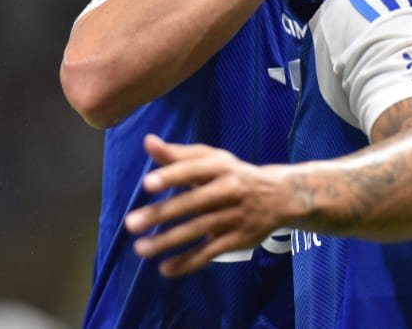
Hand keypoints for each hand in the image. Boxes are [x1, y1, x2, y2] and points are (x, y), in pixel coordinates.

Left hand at [124, 134, 296, 276]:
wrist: (280, 196)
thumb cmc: (234, 174)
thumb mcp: (211, 160)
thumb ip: (178, 154)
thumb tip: (148, 142)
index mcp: (220, 167)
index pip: (193, 170)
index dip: (171, 176)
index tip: (147, 184)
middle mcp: (229, 190)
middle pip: (193, 203)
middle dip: (162, 213)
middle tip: (131, 223)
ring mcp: (234, 216)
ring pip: (198, 230)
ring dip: (169, 240)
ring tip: (140, 248)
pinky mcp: (237, 239)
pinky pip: (210, 252)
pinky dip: (188, 262)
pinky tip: (165, 268)